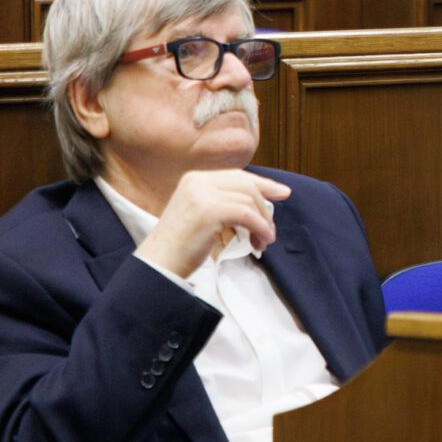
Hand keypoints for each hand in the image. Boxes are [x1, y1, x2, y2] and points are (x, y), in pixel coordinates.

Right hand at [136, 169, 290, 276]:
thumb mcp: (203, 214)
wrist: (158, 264)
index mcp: (195, 178)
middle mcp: (197, 181)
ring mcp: (201, 194)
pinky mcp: (208, 210)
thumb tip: (263, 198)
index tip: (283, 192)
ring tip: (263, 241)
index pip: (238, 176)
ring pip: (249, 201)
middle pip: (247, 186)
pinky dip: (259, 228)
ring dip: (263, 223)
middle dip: (266, 206)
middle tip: (272, 228)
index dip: (263, 184)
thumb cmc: (182, 245)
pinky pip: (247, 215)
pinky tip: (260, 242)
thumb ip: (225, 201)